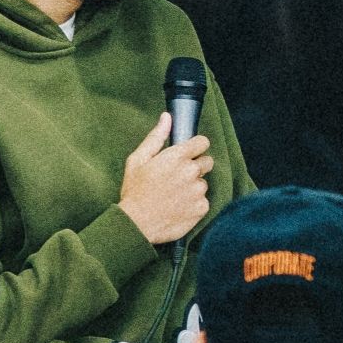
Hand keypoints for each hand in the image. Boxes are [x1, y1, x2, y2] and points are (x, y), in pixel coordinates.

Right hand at [118, 114, 211, 244]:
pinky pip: (203, 201)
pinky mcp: (202, 208)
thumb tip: (167, 118)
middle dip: (196, 167)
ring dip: (193, 187)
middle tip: (177, 177)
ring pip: (203, 183)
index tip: (190, 153)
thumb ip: (156, 137)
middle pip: (207, 162)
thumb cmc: (135, 191)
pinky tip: (178, 206)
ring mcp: (198, 191)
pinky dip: (194, 203)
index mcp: (177, 157)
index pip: (203, 142)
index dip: (197, 147)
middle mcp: (191, 172)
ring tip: (174, 195)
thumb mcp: (138, 160)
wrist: (136, 224)